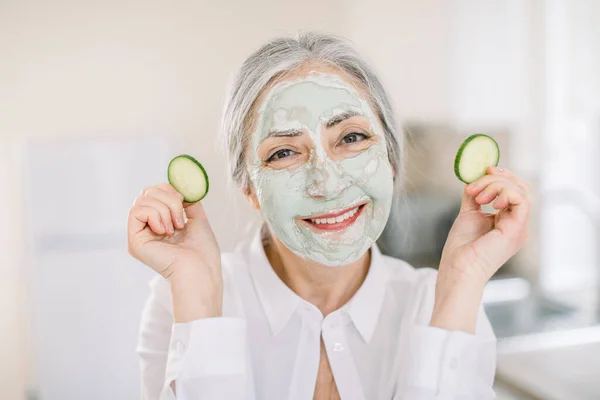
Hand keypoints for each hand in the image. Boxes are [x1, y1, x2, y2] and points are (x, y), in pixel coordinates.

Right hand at [127, 183, 221, 320]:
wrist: (201, 268)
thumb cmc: (202, 250)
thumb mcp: (197, 218)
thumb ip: (188, 202)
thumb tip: (182, 187)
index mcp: (161, 223)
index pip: (155, 192)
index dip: (170, 189)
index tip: (185, 201)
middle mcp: (148, 228)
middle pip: (148, 192)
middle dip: (169, 198)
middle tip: (180, 218)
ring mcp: (140, 234)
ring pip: (143, 199)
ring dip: (165, 209)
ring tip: (174, 228)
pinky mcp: (134, 240)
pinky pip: (137, 211)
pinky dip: (155, 215)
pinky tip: (164, 231)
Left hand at [430, 167, 530, 332]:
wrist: (458, 268)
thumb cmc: (461, 249)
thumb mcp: (468, 214)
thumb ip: (474, 197)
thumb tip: (472, 180)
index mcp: (508, 222)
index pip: (516, 190)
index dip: (502, 176)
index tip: (484, 170)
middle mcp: (517, 224)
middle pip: (521, 187)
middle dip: (499, 177)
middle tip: (477, 181)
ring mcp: (519, 228)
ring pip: (521, 191)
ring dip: (495, 185)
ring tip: (477, 196)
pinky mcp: (516, 229)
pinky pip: (521, 200)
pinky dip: (504, 193)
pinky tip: (487, 202)